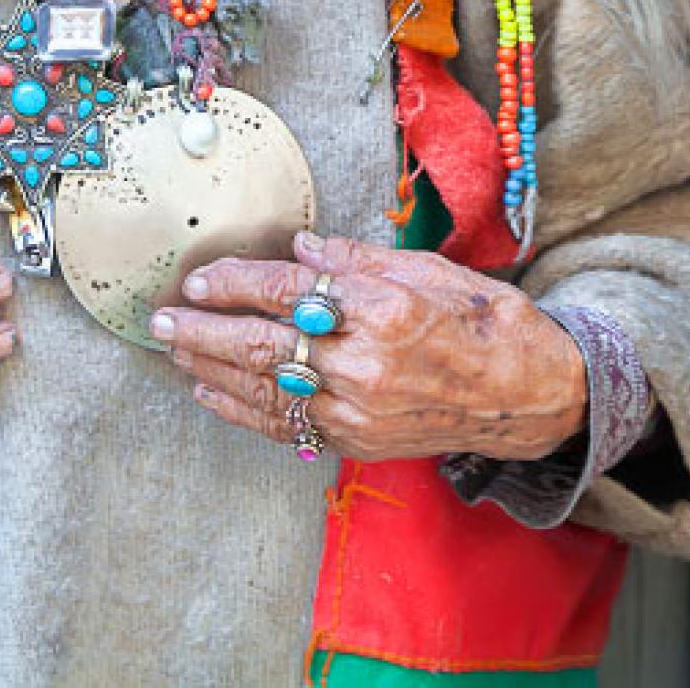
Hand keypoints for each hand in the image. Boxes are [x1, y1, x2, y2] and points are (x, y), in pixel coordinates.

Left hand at [151, 230, 587, 461]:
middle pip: (263, 346)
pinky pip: (287, 426)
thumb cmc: (483, 319)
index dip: (234, 283)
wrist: (530, 394)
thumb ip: (355, 259)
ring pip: (266, 391)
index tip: (198, 278)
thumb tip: (298, 248)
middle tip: (160, 319)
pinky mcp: (359, 441)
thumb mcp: (425, 269)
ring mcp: (359, 409)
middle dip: (202, 332)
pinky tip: (212, 394)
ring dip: (211, 370)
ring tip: (173, 352)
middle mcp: (364, 363)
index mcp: (382, 309)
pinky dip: (242, 410)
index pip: (287, 292)